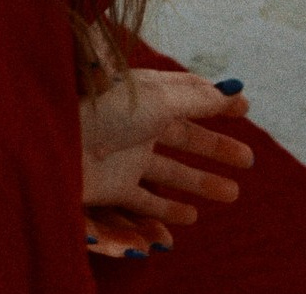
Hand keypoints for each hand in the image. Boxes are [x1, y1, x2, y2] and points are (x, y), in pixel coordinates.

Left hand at [79, 69, 253, 258]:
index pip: (188, 95)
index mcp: (146, 95)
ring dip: (201, 182)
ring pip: (171, 171)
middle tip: (249, 159)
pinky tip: (191, 216)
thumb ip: (199, 98)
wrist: (57, 140)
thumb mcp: (159, 99)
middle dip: (215, 147)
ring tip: (232, 192)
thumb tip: (236, 89)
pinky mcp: (113, 186)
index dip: (216, 101)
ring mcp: (125, 156)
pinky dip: (168, 209)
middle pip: (184, 136)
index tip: (245, 107)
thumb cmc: (107, 111)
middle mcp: (137, 124)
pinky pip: (146, 200)